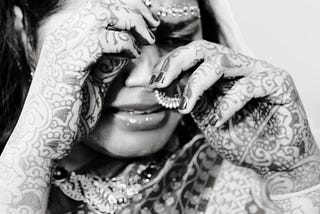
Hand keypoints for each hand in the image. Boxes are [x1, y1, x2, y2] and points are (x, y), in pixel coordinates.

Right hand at [26, 0, 158, 158]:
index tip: (150, 23)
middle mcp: (62, 37)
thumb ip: (110, 62)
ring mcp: (63, 48)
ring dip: (130, 23)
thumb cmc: (71, 113)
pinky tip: (133, 54)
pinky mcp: (68, 64)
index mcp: (68, 38)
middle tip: (154, 25)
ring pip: (102, 15)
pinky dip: (123, 43)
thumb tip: (131, 47)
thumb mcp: (96, 82)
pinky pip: (101, 41)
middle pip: (103, 7)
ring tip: (147, 38)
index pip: (101, 9)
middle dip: (134, 11)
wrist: (46, 139)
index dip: (128, 11)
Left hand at [150, 40, 319, 192]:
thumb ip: (193, 102)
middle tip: (160, 82)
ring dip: (197, 83)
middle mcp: (239, 68)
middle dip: (177, 62)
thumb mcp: (208, 120)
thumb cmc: (243, 141)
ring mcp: (259, 72)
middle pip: (204, 48)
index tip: (154, 81)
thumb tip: (168, 88)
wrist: (275, 162)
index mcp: (222, 74)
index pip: (193, 56)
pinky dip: (229, 103)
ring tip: (185, 106)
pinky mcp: (279, 83)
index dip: (171, 64)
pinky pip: (249, 85)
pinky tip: (219, 120)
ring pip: (222, 60)